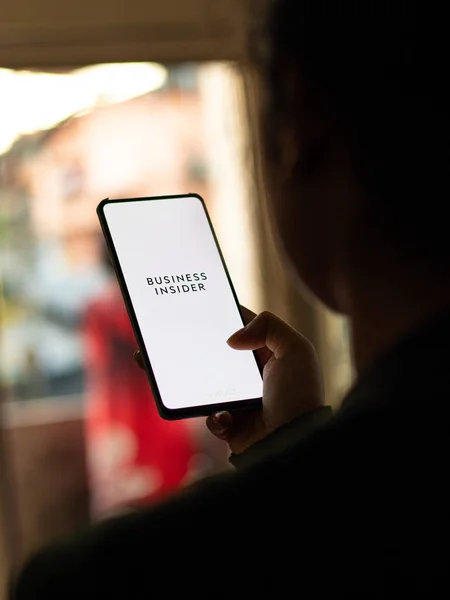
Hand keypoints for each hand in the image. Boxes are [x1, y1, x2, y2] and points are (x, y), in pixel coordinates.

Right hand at [206, 309, 323, 453]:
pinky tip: (227, 416)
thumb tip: (232, 339)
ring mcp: (242, 402)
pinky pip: (212, 415)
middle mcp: (256, 379)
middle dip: (210, 352)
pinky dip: (215, 416)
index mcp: (273, 357)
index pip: (248, 331)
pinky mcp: (232, 425)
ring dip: (207, 386)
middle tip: (194, 345)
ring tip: (205, 384)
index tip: (210, 313)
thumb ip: (269, 327)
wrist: (291, 440)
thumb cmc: (298, 395)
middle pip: (225, 357)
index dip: (231, 320)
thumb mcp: (296, 349)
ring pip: (212, 386)